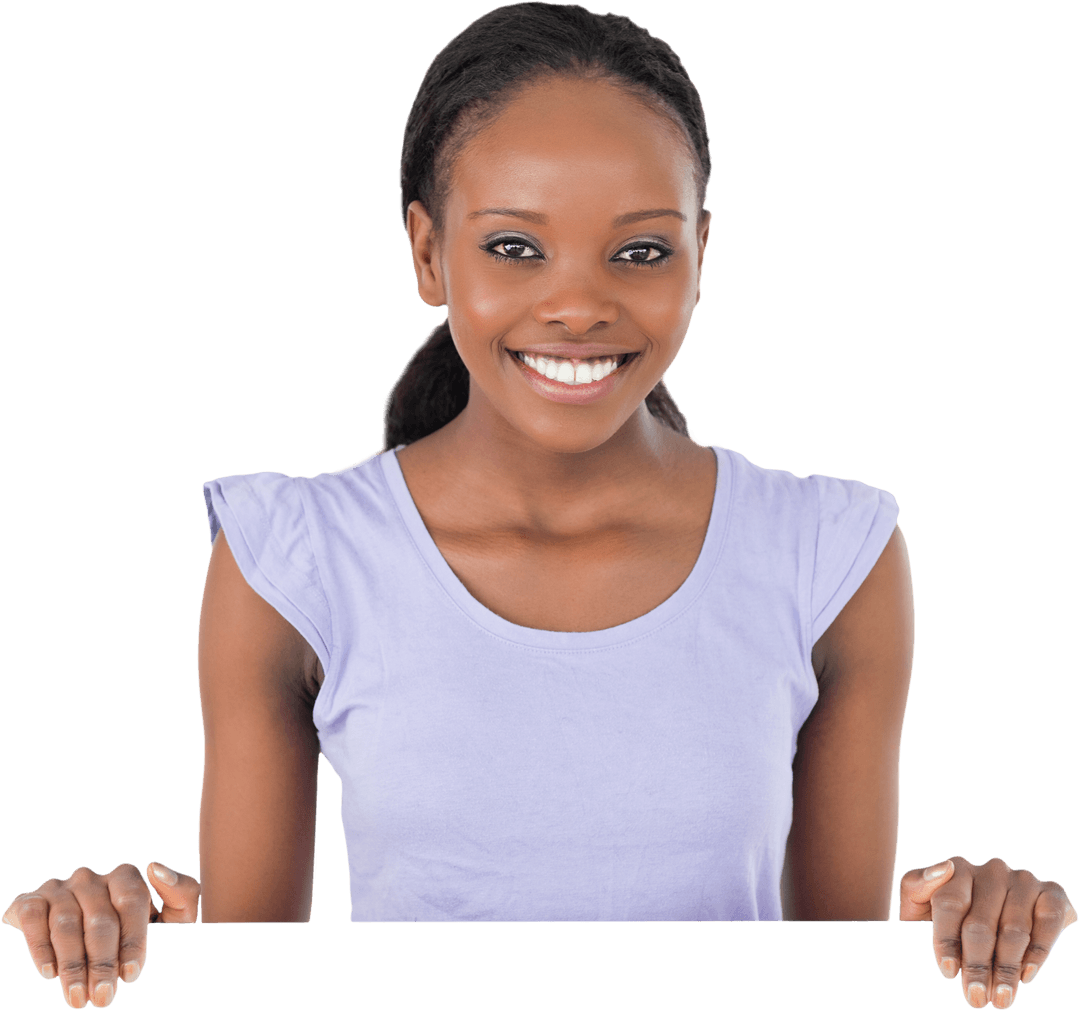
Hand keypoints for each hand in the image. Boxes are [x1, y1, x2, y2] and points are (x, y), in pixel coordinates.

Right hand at [2, 861, 199, 1008]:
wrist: (87, 948)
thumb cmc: (135, 935)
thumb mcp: (169, 919)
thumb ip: (180, 893)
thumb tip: (157, 866)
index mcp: (125, 877)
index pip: (132, 903)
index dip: (133, 941)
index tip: (132, 974)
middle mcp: (91, 877)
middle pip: (100, 919)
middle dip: (102, 963)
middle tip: (103, 997)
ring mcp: (60, 888)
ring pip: (66, 924)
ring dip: (73, 966)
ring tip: (78, 998)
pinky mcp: (31, 901)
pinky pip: (34, 919)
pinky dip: (40, 948)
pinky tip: (50, 973)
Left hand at [899, 855, 1076, 1008]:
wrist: (1001, 913)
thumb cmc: (954, 913)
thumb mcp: (922, 900)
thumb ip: (917, 885)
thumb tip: (944, 868)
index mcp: (958, 868)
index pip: (949, 904)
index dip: (946, 940)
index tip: (948, 971)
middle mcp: (992, 870)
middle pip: (981, 923)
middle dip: (976, 965)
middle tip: (975, 997)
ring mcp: (1023, 880)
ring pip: (1014, 930)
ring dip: (1006, 969)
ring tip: (1000, 997)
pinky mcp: (1051, 893)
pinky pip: (1047, 924)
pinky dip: (1038, 953)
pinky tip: (1026, 976)